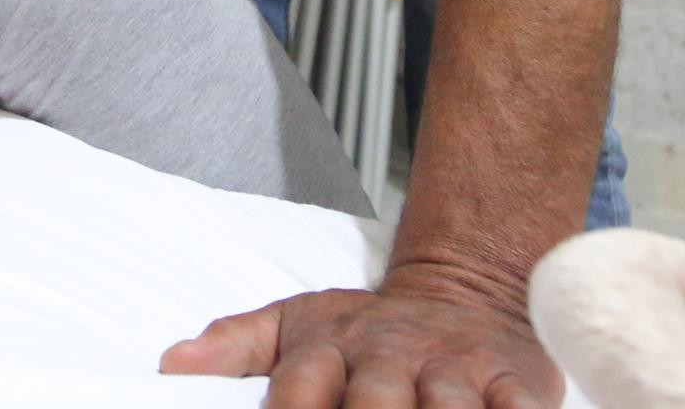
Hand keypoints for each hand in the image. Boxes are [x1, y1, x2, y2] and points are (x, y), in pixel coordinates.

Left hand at [162, 269, 562, 407]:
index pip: (297, 390)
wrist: (466, 287)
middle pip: (374, 406)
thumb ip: (235, 345)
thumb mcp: (296, 324)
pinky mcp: (514, 382)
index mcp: (331, 346)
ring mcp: (453, 370)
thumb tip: (170, 365)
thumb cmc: (369, 328)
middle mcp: (390, 359)